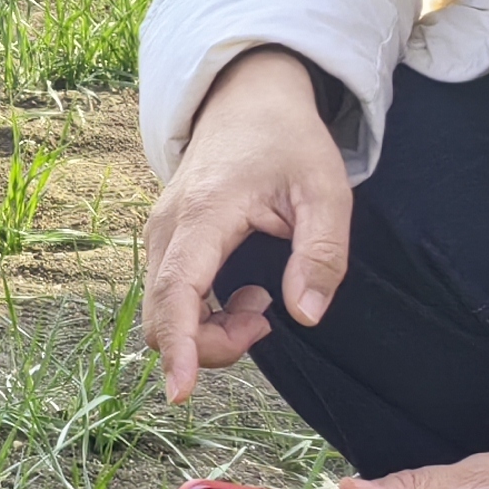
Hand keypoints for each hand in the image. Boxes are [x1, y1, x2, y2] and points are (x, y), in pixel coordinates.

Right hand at [139, 49, 352, 404]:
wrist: (248, 97)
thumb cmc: (289, 140)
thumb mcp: (327, 189)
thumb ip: (321, 254)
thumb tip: (304, 316)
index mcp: (205, 213)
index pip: (178, 291)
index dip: (179, 346)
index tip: (181, 392)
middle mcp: (168, 227)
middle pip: (163, 315)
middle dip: (210, 344)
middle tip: (267, 322)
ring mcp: (160, 233)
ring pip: (164, 311)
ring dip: (210, 330)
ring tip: (264, 302)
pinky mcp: (166, 240)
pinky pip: (170, 297)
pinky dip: (203, 315)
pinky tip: (246, 294)